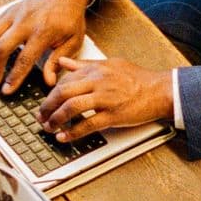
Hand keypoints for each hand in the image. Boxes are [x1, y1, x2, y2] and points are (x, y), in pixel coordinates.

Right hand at [0, 0, 91, 93]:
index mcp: (43, 32)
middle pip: (1, 47)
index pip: (24, 59)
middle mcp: (25, 22)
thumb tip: (48, 81)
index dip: (13, 77)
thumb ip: (58, 61)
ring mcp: (14, 14)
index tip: (6, 90)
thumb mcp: (73, 41)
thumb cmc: (70, 18)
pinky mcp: (8, 11)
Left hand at [37, 57, 173, 140]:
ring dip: (56, 120)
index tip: (45, 103)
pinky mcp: (114, 115)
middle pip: (63, 92)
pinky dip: (73, 132)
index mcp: (96, 69)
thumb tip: (63, 62)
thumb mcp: (110, 64)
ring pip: (72, 107)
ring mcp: (106, 99)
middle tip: (41, 117)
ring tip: (50, 128)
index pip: (64, 80)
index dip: (50, 93)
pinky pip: (88, 124)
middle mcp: (98, 82)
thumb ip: (85, 64)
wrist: (159, 90)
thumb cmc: (138, 78)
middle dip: (47, 106)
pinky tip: (65, 137)